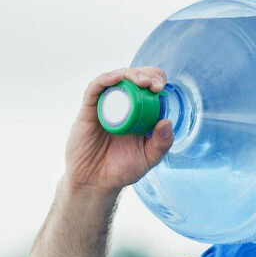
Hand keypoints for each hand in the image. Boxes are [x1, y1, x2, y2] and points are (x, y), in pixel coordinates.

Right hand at [64, 67, 174, 192]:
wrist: (94, 182)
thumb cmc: (121, 170)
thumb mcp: (148, 158)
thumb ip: (161, 144)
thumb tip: (167, 122)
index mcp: (138, 113)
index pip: (149, 88)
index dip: (156, 81)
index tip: (161, 88)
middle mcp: (122, 105)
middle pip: (134, 79)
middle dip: (146, 74)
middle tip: (154, 84)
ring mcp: (105, 105)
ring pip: (116, 79)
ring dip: (130, 74)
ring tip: (141, 81)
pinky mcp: (89, 109)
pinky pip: (95, 89)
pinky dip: (105, 80)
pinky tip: (116, 78)